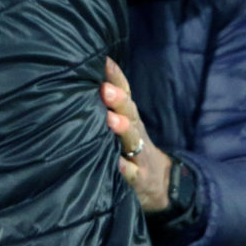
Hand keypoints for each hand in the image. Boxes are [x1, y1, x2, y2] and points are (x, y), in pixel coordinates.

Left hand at [101, 57, 171, 212]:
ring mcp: (139, 155)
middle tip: (105, 89)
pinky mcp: (139, 178)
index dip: (116, 77)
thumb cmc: (131, 146)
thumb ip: (110, 105)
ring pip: (132, 139)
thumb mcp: (125, 124)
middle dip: (118, 100)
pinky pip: (132, 173)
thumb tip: (85, 74)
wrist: (160, 184)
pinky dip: (125, 169)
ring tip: (111, 120)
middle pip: (129, 112)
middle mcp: (135, 131)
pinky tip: (117, 164)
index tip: (104, 62)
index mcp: (129, 116)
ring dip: (122, 129)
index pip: (124, 92)